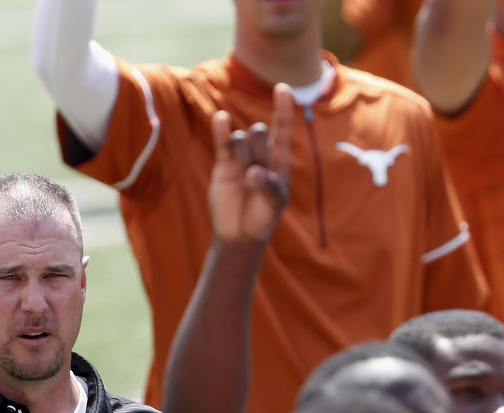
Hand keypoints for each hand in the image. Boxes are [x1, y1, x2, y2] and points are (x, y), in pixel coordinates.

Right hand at [207, 84, 291, 243]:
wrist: (239, 233)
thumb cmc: (262, 218)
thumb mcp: (274, 205)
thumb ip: (268, 187)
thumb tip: (252, 172)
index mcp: (279, 161)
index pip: (282, 130)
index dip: (282, 109)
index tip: (283, 88)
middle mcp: (260, 154)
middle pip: (259, 132)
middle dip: (257, 147)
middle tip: (254, 173)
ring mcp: (240, 157)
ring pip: (241, 138)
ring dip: (243, 153)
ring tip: (243, 177)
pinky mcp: (223, 164)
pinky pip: (223, 142)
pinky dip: (221, 130)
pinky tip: (221, 119)